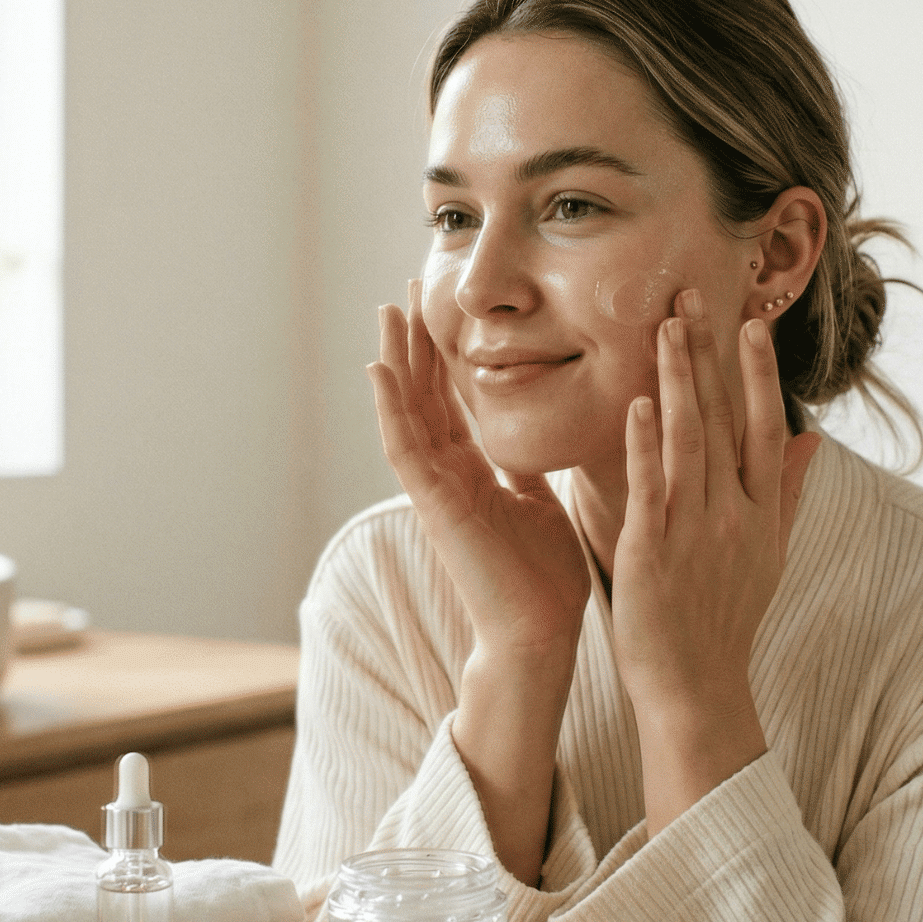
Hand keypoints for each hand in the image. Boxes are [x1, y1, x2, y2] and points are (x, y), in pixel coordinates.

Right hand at [365, 279, 589, 660]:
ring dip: (395, 361)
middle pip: (422, 395)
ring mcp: (435, 489)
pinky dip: (390, 408)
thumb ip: (528, 470)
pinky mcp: (433, 505)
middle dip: (415, 343)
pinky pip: (403, 449)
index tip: (441, 310)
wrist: (540, 632)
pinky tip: (379, 368)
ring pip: (405, 412)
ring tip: (387, 311)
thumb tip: (535, 436)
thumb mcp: (540, 504)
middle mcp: (447, 475)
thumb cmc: (544, 578)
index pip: (451, 401)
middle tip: (407, 289)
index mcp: (473, 472)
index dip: (443, 356)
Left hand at [611, 289, 819, 834]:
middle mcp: (734, 513)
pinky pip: (651, 487)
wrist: (697, 687)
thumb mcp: (769, 554)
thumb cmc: (724, 620)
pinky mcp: (653, 550)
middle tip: (694, 295)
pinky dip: (645, 444)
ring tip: (667, 327)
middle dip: (710, 355)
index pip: (761, 426)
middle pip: (723, 418)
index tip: (750, 321)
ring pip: (689, 439)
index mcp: (760, 511)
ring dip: (678, 380)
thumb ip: (787, 492)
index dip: (756, 373)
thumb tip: (812, 438)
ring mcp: (695, 530)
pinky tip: (639, 403)